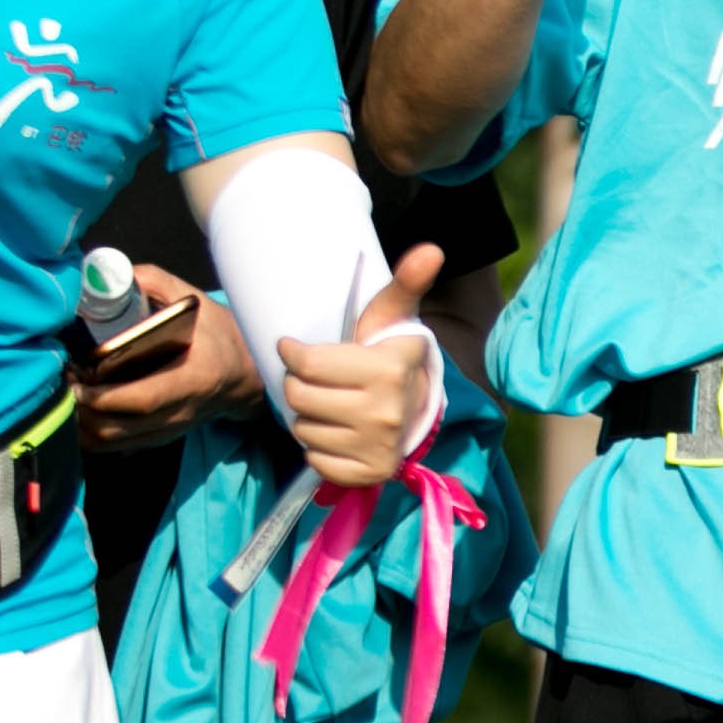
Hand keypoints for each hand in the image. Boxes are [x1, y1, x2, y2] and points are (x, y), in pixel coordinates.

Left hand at [78, 262, 262, 448]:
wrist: (244, 376)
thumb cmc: (218, 336)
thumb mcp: (196, 303)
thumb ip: (155, 283)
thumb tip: (111, 272)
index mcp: (192, 378)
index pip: (143, 399)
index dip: (104, 395)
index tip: (77, 375)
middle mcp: (179, 412)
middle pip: (118, 428)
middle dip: (80, 409)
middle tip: (64, 379)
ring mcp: (167, 430)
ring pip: (111, 442)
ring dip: (79, 423)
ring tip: (67, 393)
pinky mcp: (158, 438)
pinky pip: (115, 447)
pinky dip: (89, 433)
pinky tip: (79, 409)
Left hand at [277, 245, 450, 489]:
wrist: (417, 407)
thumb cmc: (389, 354)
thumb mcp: (393, 317)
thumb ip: (405, 283)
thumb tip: (431, 249)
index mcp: (388, 369)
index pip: (307, 364)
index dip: (291, 352)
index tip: (293, 347)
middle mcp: (386, 412)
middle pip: (298, 397)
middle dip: (296, 384)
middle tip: (312, 378)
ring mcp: (378, 448)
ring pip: (302, 429)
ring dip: (306, 415)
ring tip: (327, 403)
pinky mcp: (368, 474)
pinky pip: (314, 460)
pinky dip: (317, 446)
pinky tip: (335, 430)